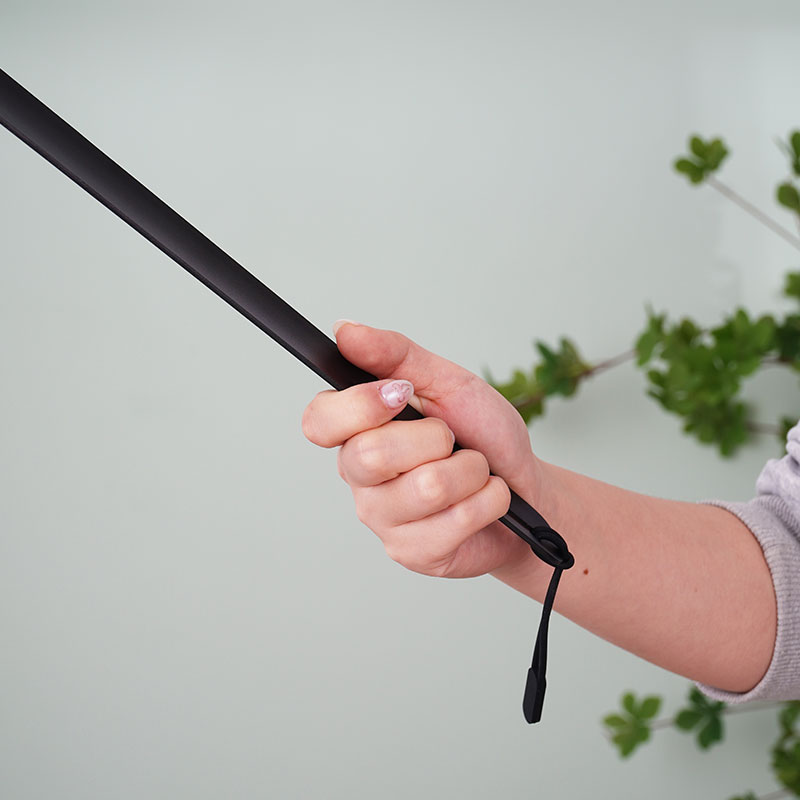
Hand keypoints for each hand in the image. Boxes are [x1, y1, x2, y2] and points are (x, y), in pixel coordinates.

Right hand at [302, 321, 543, 577]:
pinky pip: (456, 519)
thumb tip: (345, 330)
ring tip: (474, 472)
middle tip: (452, 441)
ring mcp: (384, 519)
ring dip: (471, 471)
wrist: (525, 486)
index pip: (318, 421)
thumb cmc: (482, 434)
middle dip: (435, 439)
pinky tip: (485, 502)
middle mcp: (360, 477)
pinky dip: (489, 500)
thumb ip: (395, 355)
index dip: (357, 407)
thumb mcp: (445, 382)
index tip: (400, 394)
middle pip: (371, 455)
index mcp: (357, 431)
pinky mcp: (413, 552)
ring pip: (426, 487)